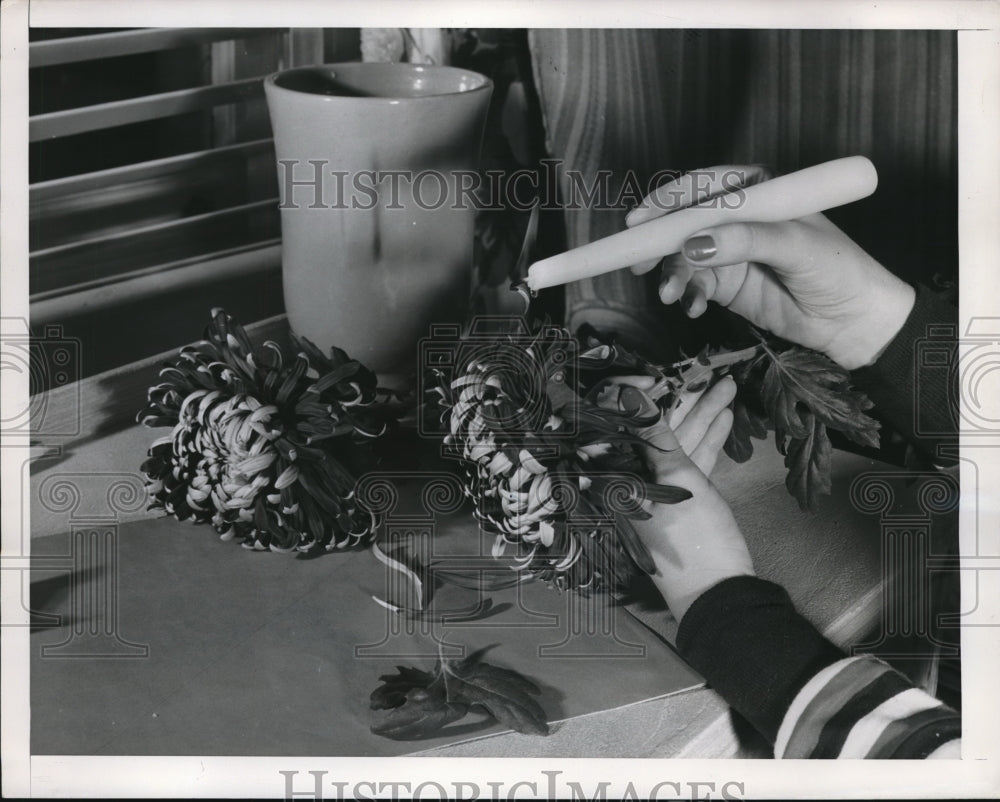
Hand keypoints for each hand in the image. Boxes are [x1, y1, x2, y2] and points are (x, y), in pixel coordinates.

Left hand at [610, 376, 754, 621]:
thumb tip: (629, 395)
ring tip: (727, 385)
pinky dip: (709, 439)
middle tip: (706, 371)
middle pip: (654, 430)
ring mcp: (661, 489)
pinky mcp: (686, 498)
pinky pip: (693, 461)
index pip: (621, 425)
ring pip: (679, 442)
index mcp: (618, 476)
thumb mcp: (675, 480)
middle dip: (683, 400)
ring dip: (702, 415)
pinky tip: (726, 416)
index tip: (659, 372)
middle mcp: (634, 479)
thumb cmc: (692, 538)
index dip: (637, 396)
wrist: (719, 591)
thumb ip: (655, 435)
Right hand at [626, 165, 915, 369]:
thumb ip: (746, 241)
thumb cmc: (837, 270)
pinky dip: (687, 295)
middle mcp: (738, 218)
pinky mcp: (725, 283)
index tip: (642, 220)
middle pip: (684, 220)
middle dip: (658, 241)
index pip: (705, 186)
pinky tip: (693, 308)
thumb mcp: (796, 247)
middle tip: (638, 261)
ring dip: (672, 274)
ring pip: (683, 256)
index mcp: (758, 192)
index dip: (670, 199)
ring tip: (671, 295)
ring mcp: (729, 251)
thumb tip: (693, 244)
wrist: (852, 322)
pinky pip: (693, 284)